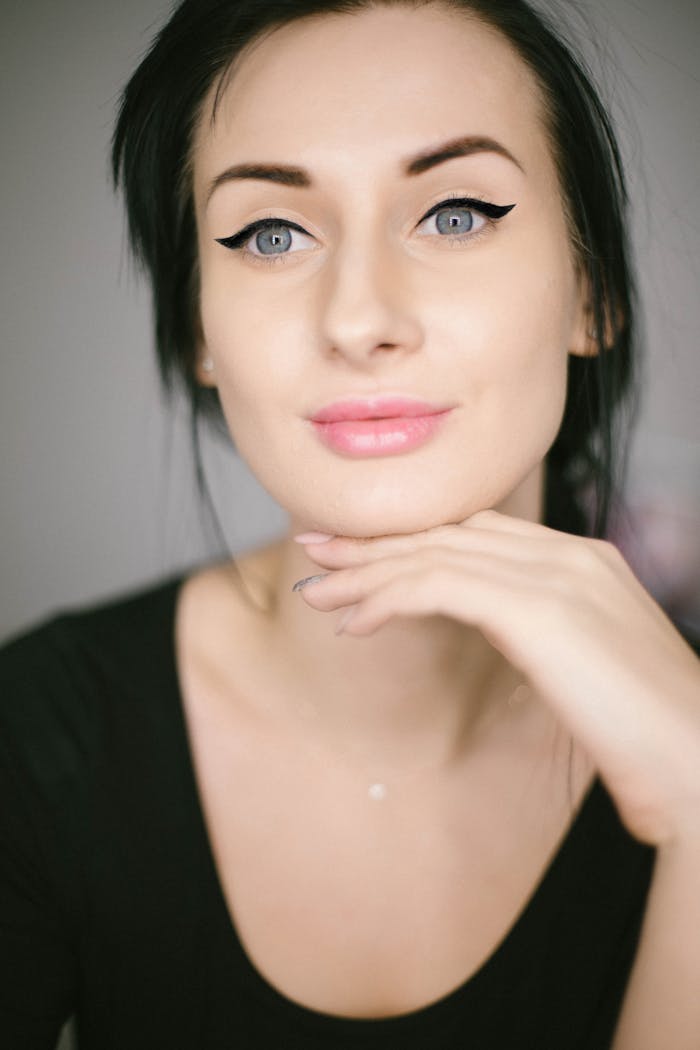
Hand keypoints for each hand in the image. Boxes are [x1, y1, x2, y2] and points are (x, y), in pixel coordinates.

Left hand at [294, 510, 699, 847]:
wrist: (698, 763)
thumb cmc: (648, 732)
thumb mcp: (590, 662)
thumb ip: (546, 631)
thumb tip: (503, 632)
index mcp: (585, 560)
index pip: (478, 532)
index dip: (416, 540)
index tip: (364, 554)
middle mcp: (569, 554)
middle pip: (449, 533)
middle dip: (377, 543)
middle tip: (317, 550)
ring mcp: (555, 574)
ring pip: (435, 555)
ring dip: (366, 571)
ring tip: (316, 590)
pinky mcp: (536, 608)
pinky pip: (437, 586)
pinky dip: (387, 598)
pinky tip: (354, 622)